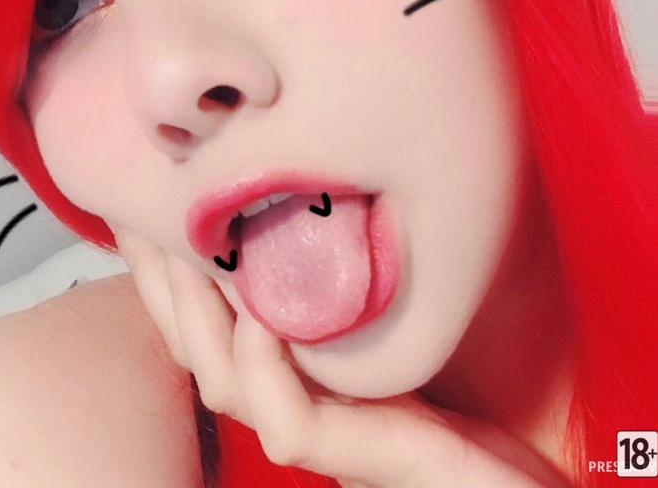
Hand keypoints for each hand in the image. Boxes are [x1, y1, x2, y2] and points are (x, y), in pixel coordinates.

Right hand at [121, 233, 571, 487]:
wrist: (516, 465)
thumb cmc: (461, 380)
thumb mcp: (391, 301)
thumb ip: (341, 266)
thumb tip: (304, 197)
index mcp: (291, 363)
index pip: (206, 317)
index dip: (164, 269)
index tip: (141, 208)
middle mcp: (292, 397)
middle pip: (199, 346)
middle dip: (162, 283)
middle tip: (142, 216)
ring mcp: (326, 430)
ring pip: (229, 382)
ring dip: (201, 319)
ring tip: (190, 257)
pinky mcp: (368, 455)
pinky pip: (293, 424)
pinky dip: (267, 372)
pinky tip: (260, 322)